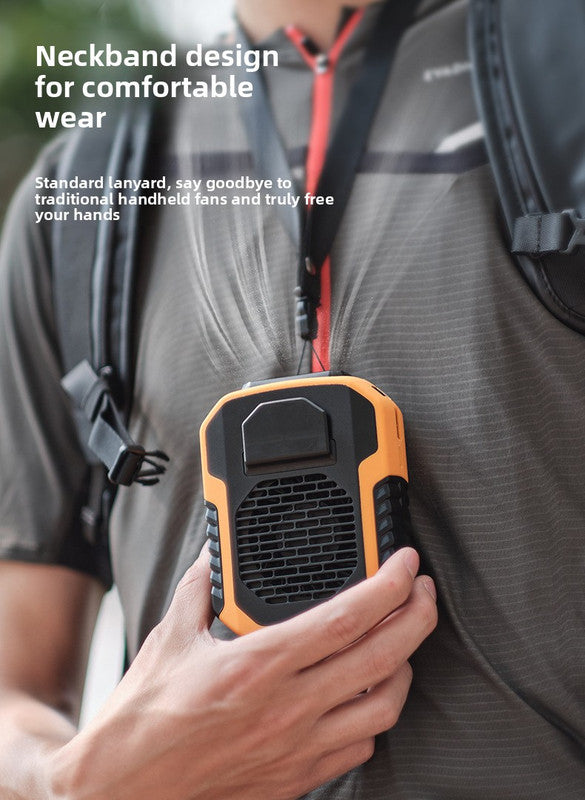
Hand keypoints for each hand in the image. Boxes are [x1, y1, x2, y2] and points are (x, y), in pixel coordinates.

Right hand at [51, 547, 436, 799]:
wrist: (123, 787)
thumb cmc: (144, 718)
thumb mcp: (170, 637)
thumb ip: (199, 589)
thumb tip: (213, 559)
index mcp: (260, 664)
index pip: (348, 617)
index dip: (389, 585)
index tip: (405, 565)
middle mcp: (289, 707)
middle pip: (384, 656)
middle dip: (418, 616)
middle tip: (421, 592)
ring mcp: (298, 747)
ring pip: (385, 705)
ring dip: (405, 667)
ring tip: (401, 641)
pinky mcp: (296, 777)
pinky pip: (359, 745)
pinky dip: (376, 714)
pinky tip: (366, 695)